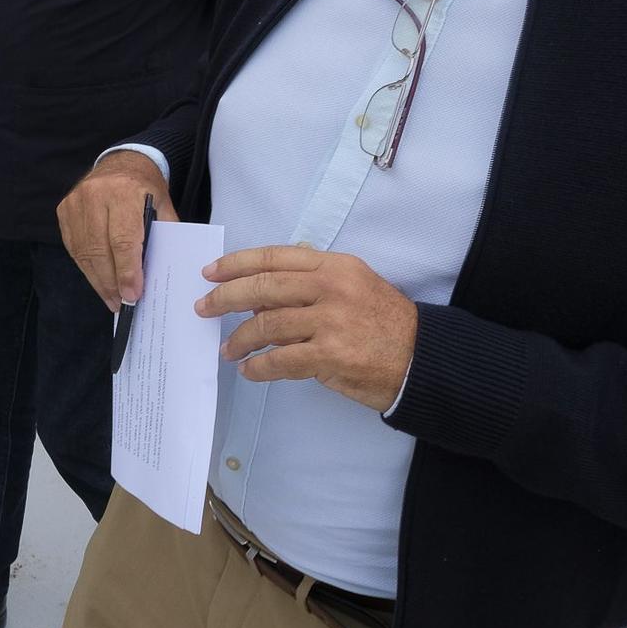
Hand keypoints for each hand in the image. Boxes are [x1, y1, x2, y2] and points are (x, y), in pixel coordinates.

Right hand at [57, 150, 171, 311]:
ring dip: (98, 280)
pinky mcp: (64, 210)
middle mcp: (95, 195)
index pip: (123, 240)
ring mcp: (75, 202)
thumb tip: (156, 276)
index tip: (133, 295)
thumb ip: (162, 237)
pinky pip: (74, 247)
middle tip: (122, 304)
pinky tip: (99, 281)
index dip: (127, 271)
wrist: (122, 161)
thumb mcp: (163, 207)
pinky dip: (86, 268)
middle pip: (100, 250)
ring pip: (84, 252)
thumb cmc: (146, 188)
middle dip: (111, 282)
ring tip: (112, 299)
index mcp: (124, 192)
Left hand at [196, 245, 418, 411]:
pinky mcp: (331, 355)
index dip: (236, 264)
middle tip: (204, 307)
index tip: (211, 273)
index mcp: (334, 265)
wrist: (422, 359)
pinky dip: (259, 366)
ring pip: (267, 325)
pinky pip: (281, 360)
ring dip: (239, 338)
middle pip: (263, 287)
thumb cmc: (383, 322)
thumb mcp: (352, 285)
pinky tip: (250, 370)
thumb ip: (309, 283)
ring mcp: (331, 321)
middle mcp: (331, 287)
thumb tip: (258, 294)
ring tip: (227, 348)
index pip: (274, 257)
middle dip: (225, 297)